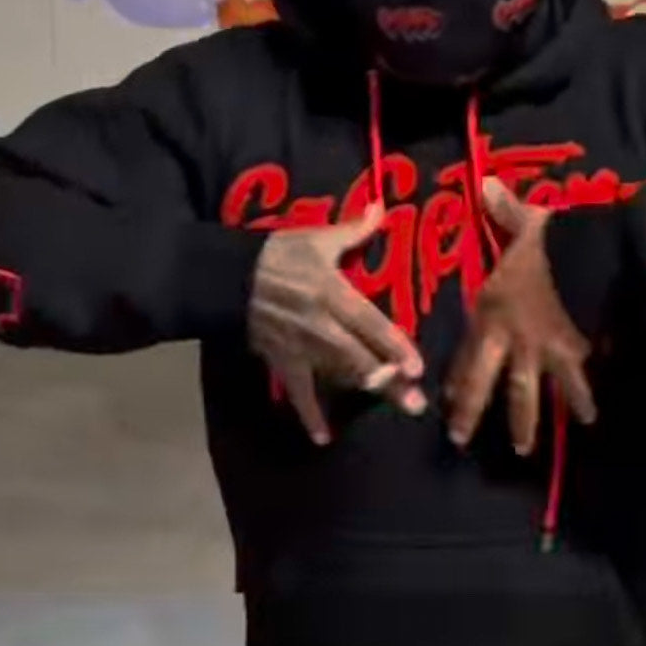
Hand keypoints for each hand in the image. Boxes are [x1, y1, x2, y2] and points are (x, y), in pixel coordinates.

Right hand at [249, 203, 426, 444]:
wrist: (228, 278)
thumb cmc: (277, 254)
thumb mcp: (316, 237)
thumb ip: (353, 230)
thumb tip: (383, 207)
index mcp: (333, 293)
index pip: (370, 323)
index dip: (394, 345)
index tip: (417, 366)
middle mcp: (321, 325)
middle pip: (361, 357)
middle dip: (390, 381)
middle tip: (416, 403)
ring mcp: (301, 347)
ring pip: (340, 375)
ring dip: (367, 392)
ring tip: (396, 409)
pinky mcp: (282, 360)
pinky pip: (298, 392)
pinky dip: (309, 416)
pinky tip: (323, 438)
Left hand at [445, 178, 596, 455]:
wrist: (589, 258)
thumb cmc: (550, 241)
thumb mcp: (524, 223)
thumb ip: (504, 210)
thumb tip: (486, 182)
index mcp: (490, 310)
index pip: (464, 350)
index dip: (452, 374)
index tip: (442, 398)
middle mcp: (510, 338)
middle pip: (485, 383)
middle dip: (472, 413)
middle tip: (460, 442)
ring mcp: (542, 351)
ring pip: (529, 395)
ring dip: (526, 423)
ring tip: (525, 452)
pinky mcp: (575, 354)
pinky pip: (576, 382)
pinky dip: (582, 400)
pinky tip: (588, 420)